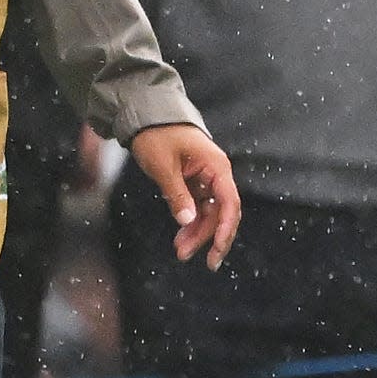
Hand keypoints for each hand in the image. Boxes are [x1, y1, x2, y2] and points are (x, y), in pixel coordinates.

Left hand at [127, 124, 238, 268]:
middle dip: (211, 237)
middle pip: (222, 212)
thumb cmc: (157, 135)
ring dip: (198, 234)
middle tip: (201, 261)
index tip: (216, 249)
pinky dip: (190, 223)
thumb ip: (177, 194)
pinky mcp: (195, 183)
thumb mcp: (163, 166)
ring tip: (181, 252)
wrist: (147, 116)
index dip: (225, 228)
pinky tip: (181, 238)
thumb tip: (187, 222)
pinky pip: (198, 208)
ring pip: (209, 213)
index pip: (229, 203)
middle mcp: (216, 175)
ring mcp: (206, 180)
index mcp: (216, 167)